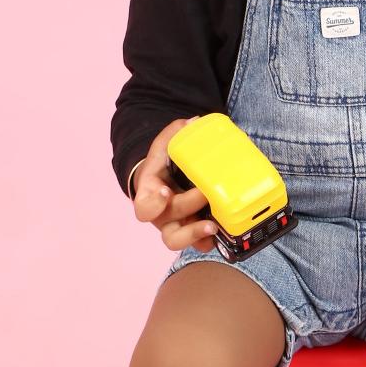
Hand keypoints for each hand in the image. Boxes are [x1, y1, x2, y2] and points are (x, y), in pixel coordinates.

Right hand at [132, 117, 217, 252]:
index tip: (166, 190)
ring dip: (195, 234)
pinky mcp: (191, 232)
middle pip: (166, 220)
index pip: (143, 206)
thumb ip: (174, 136)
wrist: (165, 180)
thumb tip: (193, 122)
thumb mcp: (163, 148)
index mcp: (148, 195)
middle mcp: (160, 215)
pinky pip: (197, 244)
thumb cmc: (163, 166)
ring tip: (212, 226)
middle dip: (186, 207)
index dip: (153, 203)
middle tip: (203, 193)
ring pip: (177, 241)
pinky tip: (222, 233)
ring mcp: (175, 226)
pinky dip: (208, 241)